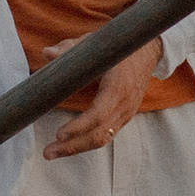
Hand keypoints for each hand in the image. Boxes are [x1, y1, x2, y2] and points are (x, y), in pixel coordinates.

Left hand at [41, 38, 163, 159]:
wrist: (147, 52)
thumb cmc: (117, 48)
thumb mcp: (94, 43)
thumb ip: (69, 49)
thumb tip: (47, 54)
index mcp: (118, 85)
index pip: (99, 113)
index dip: (79, 126)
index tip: (59, 134)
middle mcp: (125, 103)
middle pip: (100, 133)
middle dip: (73, 145)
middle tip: (47, 152)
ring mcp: (127, 113)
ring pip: (103, 138)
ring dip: (77, 148)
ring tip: (53, 152)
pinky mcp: (124, 117)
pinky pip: (106, 135)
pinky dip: (87, 143)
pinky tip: (69, 145)